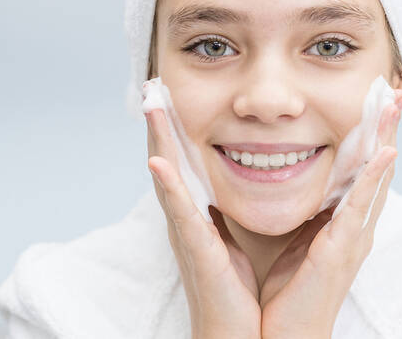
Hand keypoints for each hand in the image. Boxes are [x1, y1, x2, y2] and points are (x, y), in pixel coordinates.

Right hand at [145, 108, 261, 338]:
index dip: (175, 129)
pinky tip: (156, 163)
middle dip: (160, 125)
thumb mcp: (236, 238)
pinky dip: (169, 188)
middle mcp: (187, 220)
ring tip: (150, 107)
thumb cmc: (239, 290)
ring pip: (167, 179)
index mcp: (199, 214)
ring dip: (157, 142)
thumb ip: (231, 209)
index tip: (171, 94)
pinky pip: (181, 215)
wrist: (239, 335)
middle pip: (168, 162)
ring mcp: (187, 234)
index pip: (184, 162)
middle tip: (152, 87)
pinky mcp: (197, 252)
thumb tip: (252, 176)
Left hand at [259, 89, 401, 338]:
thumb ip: (294, 209)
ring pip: (377, 178)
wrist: (279, 336)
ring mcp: (353, 238)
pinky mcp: (343, 251)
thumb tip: (272, 173)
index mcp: (340, 222)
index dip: (369, 133)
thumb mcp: (290, 238)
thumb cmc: (282, 291)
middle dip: (386, 126)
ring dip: (387, 138)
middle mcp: (354, 226)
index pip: (360, 167)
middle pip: (377, 166)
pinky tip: (387, 152)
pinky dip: (376, 178)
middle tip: (394, 88)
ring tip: (394, 102)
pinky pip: (362, 208)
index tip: (373, 98)